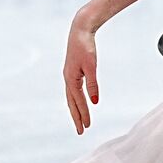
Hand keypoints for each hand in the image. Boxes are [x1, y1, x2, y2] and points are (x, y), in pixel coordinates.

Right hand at [62, 18, 99, 133]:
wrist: (80, 31)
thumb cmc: (86, 47)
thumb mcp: (91, 66)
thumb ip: (93, 84)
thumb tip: (95, 101)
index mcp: (71, 79)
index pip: (78, 101)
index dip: (83, 114)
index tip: (87, 127)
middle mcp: (67, 79)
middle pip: (71, 103)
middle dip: (76, 117)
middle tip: (81, 131)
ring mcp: (68, 76)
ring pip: (71, 98)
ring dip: (75, 110)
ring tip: (79, 122)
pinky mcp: (72, 72)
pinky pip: (73, 91)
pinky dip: (75, 100)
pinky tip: (79, 104)